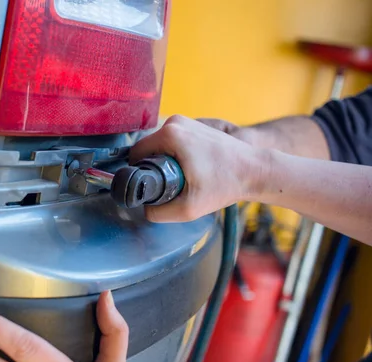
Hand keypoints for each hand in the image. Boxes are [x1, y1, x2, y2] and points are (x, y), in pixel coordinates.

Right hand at [131, 115, 264, 222]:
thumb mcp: (188, 208)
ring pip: (159, 146)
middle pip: (147, 149)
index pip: (136, 154)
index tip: (152, 187)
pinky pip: (171, 142)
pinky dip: (175, 156)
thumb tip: (144, 207)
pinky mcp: (193, 124)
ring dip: (165, 163)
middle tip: (172, 185)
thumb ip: (158, 212)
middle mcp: (175, 122)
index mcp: (169, 135)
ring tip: (184, 177)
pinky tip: (191, 168)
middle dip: (154, 168)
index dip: (138, 173)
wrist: (255, 170)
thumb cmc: (225, 185)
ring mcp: (185, 121)